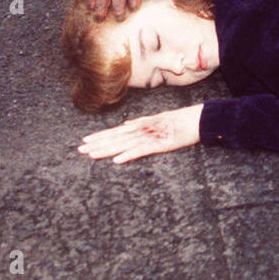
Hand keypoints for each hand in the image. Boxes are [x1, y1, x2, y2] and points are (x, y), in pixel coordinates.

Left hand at [78, 105, 203, 163]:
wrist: (199, 119)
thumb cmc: (181, 120)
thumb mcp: (158, 119)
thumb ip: (142, 122)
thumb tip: (126, 125)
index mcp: (141, 124)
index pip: (116, 131)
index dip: (100, 136)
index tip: (85, 140)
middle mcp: (142, 129)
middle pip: (116, 138)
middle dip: (97, 143)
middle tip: (79, 149)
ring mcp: (150, 136)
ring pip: (124, 144)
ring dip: (107, 150)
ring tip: (91, 154)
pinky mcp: (160, 144)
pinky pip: (141, 151)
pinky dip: (129, 155)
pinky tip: (117, 161)